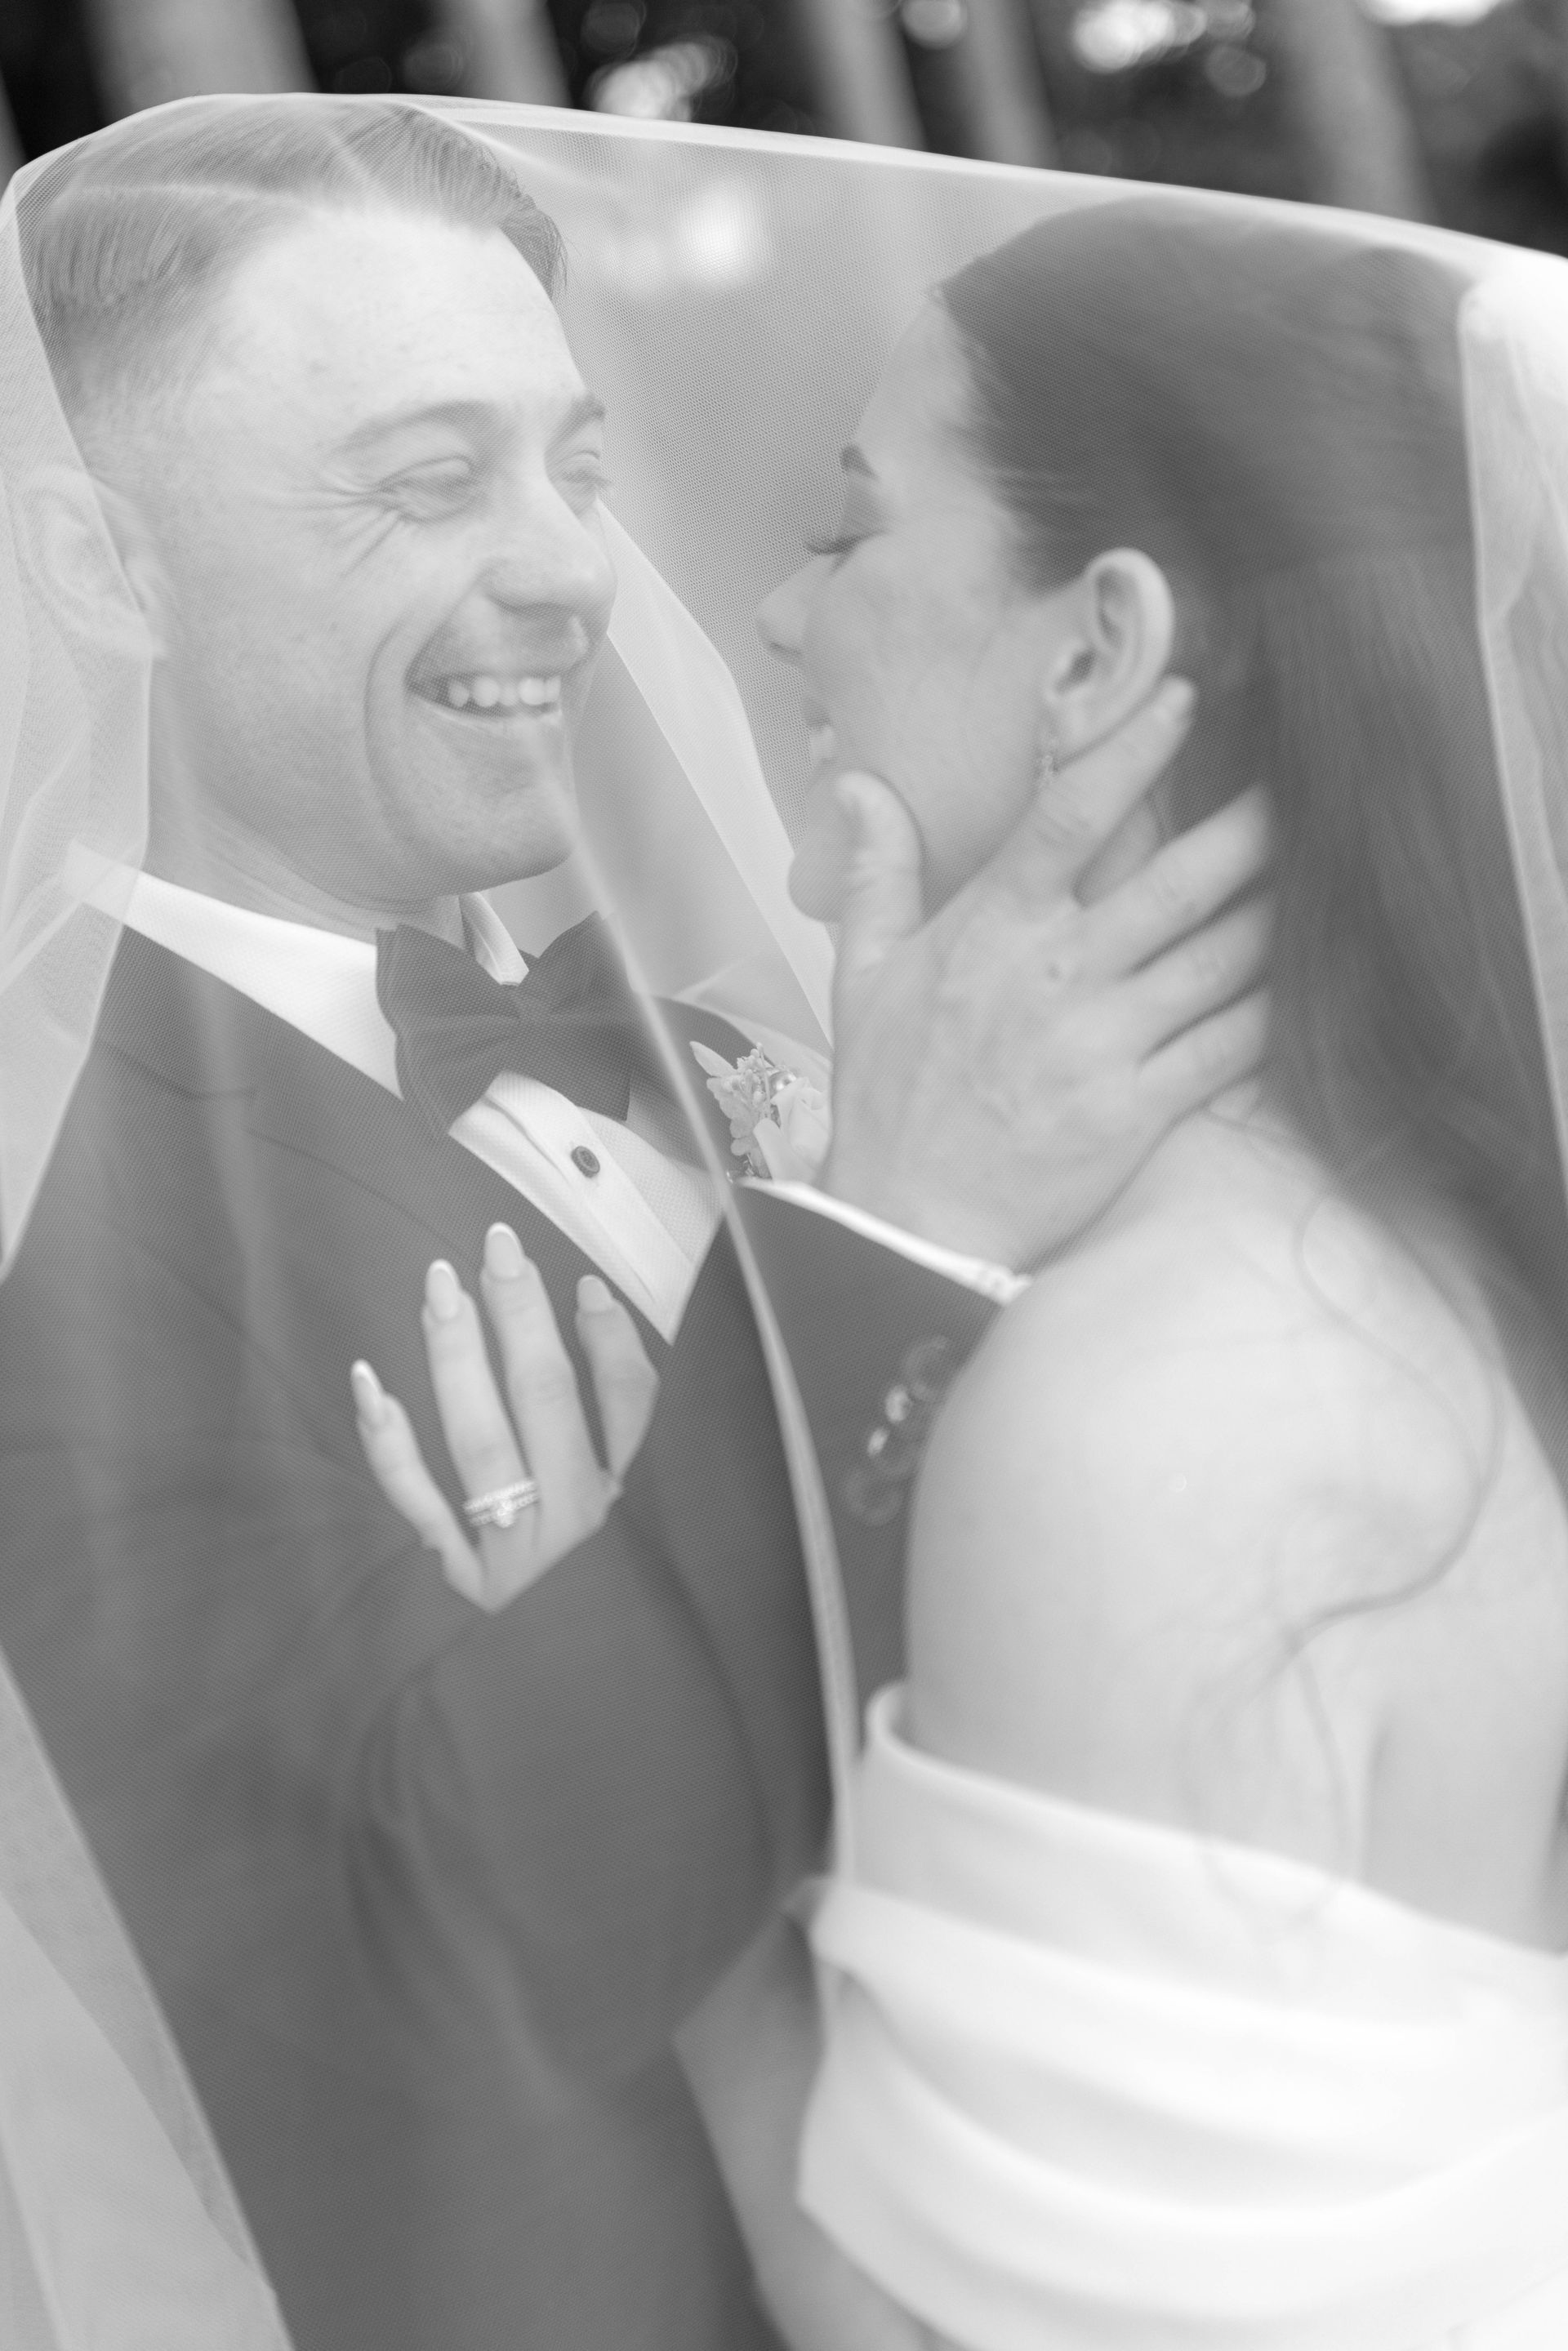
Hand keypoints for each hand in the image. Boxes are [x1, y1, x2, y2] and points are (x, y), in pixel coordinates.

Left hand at [350, 1223, 657, 1609]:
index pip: (632, 1407)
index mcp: (634, 1509)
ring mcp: (511, 1553)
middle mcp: (574, 1526)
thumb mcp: (655, 1539)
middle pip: (548, 1401)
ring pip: (481, 1440)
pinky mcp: (456, 1580)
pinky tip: (367, 1382)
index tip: (587, 1287)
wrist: (574, 1722)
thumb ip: (633, 1437)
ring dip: (458, 1356)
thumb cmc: (616, 1620)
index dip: (612, 1341)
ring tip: (440, 1286)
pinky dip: (389, 1444)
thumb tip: (597, 1312)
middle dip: (522, 1316)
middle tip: (498, 1244)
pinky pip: (417, 1504)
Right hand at [821, 678, 1270, 1269]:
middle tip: (1305, 781)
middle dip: (1250, 825)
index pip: (1072, 815)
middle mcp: (1056, 973)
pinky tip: (1315, 980)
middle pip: (1178, 879)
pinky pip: (1229, 1045)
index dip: (1133, 749)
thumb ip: (876, 874)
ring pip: (1220, 957)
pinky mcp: (1139, 1110)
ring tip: (1331, 873)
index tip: (1182, 698)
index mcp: (992, 928)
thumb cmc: (887, 1097)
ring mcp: (1104, 1043)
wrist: (906, 1221)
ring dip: (1280, 910)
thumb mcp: (859, 978)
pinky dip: (1277, 1008)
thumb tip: (857, 783)